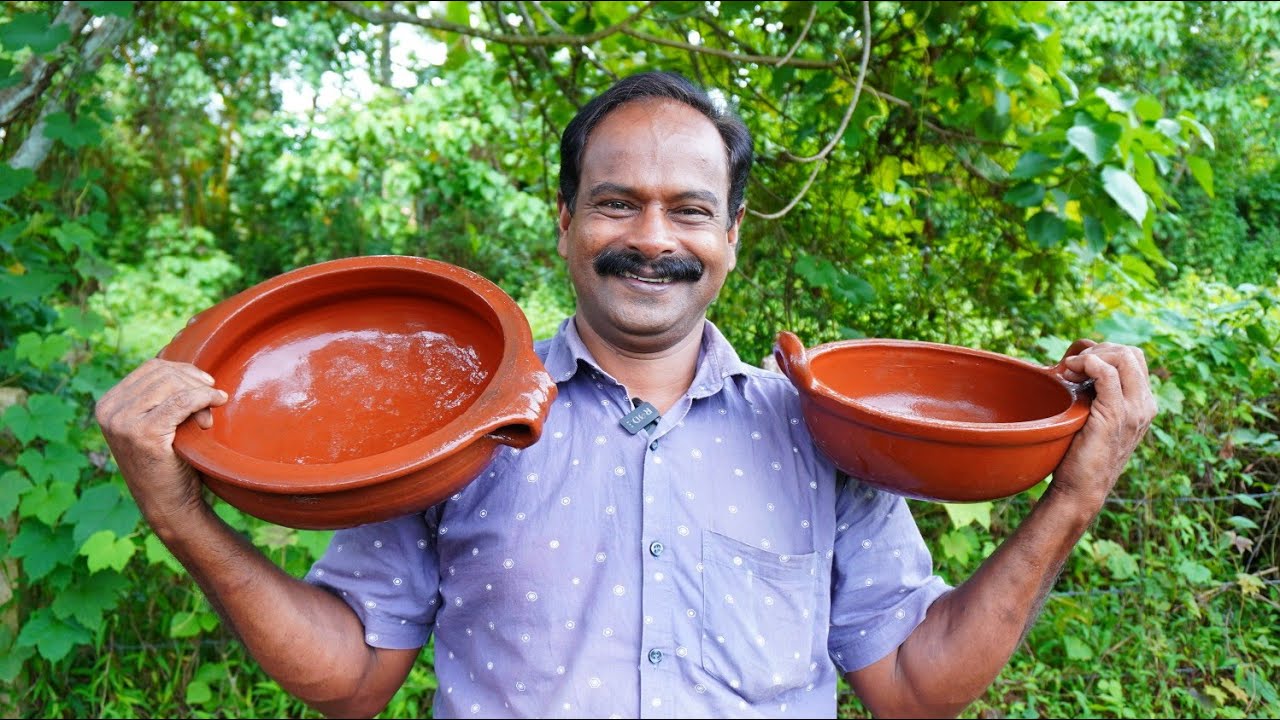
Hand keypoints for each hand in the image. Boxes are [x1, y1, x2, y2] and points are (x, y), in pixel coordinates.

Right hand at [95, 359, 228, 527]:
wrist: (169, 504)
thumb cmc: (170, 462)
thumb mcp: (159, 422)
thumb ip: (162, 395)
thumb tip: (189, 363)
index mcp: (108, 404)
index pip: (152, 367)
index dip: (185, 372)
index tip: (205, 388)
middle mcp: (108, 410)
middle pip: (163, 372)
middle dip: (194, 383)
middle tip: (211, 405)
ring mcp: (121, 422)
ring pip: (172, 384)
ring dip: (199, 394)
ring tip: (208, 417)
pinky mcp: (142, 434)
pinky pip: (181, 402)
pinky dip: (203, 398)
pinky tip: (217, 403)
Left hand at [1051, 340, 1157, 508]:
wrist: (1081, 490)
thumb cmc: (1082, 456)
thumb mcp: (1096, 419)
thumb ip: (1097, 396)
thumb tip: (1076, 365)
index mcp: (1143, 405)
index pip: (1134, 358)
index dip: (1105, 352)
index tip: (1077, 364)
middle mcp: (1145, 406)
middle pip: (1131, 353)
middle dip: (1099, 349)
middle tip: (1071, 365)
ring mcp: (1133, 411)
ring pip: (1123, 357)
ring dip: (1091, 354)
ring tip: (1068, 369)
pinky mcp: (1115, 416)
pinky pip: (1107, 373)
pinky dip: (1087, 363)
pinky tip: (1069, 371)